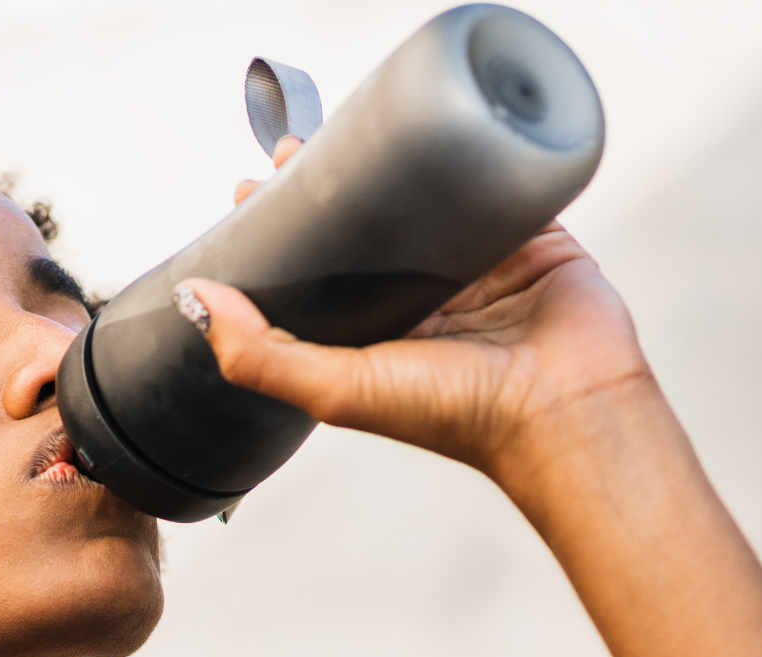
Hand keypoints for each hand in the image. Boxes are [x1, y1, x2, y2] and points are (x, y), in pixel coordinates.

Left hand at [187, 138, 654, 482]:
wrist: (564, 408)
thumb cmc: (461, 416)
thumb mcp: (339, 391)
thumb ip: (262, 355)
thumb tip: (197, 299)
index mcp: (377, 341)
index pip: (318, 278)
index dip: (284, 236)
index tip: (251, 197)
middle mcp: (423, 306)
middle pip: (365, 235)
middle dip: (328, 193)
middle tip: (292, 155)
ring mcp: (475, 269)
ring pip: (423, 206)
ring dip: (388, 171)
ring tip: (346, 135)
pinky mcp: (525, 240)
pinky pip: (489, 189)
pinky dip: (465, 164)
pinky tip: (433, 138)